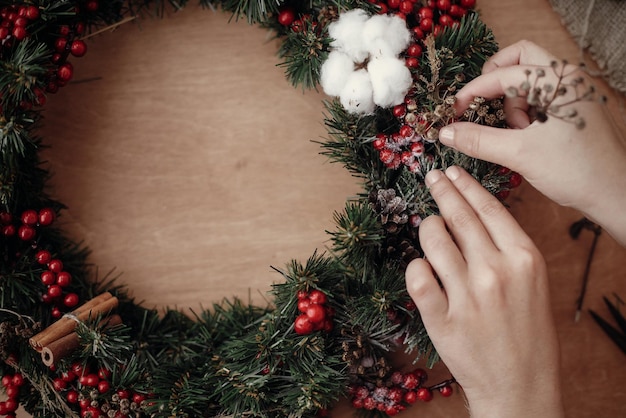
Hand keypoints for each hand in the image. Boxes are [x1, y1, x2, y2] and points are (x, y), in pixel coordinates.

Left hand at [405, 166, 562, 417]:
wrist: (521, 385)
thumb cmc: (527, 332)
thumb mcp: (533, 283)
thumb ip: (507, 248)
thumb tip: (471, 213)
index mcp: (524, 259)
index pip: (489, 208)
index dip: (466, 185)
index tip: (451, 171)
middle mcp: (496, 272)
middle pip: (459, 217)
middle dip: (441, 191)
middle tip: (430, 177)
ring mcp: (468, 296)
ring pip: (433, 240)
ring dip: (427, 229)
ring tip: (429, 228)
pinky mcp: (442, 320)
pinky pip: (416, 277)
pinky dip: (415, 267)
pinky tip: (421, 267)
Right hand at [439, 40, 625, 244]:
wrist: (615, 194)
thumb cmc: (576, 171)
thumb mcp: (520, 153)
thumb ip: (478, 140)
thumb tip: (445, 132)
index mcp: (558, 80)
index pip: (503, 73)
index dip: (473, 91)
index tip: (454, 111)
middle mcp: (568, 78)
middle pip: (518, 60)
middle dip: (494, 83)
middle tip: (481, 107)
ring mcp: (572, 92)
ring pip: (526, 81)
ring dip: (511, 105)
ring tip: (516, 135)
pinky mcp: (572, 107)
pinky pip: (538, 98)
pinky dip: (524, 114)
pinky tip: (526, 138)